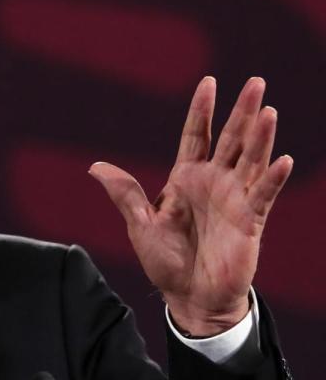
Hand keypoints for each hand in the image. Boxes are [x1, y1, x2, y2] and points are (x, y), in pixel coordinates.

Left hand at [90, 77, 291, 336]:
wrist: (189, 297)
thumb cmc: (165, 262)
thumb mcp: (140, 225)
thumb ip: (125, 194)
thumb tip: (95, 166)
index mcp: (185, 180)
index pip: (196, 136)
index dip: (202, 110)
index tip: (209, 82)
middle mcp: (213, 183)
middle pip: (230, 140)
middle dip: (242, 111)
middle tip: (256, 82)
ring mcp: (234, 200)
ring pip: (250, 160)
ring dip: (260, 137)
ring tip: (268, 111)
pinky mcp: (249, 222)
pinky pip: (263, 196)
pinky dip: (272, 178)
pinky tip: (283, 160)